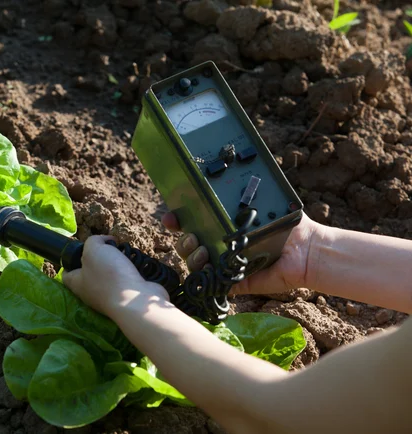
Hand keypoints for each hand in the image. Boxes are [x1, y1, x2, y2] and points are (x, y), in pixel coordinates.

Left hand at [62, 236, 169, 316]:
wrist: (136, 299)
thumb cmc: (109, 275)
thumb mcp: (94, 249)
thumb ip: (93, 241)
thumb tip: (104, 241)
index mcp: (78, 284)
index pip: (66, 274)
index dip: (69, 261)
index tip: (79, 250)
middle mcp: (91, 293)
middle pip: (89, 273)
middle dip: (98, 258)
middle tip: (106, 247)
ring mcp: (109, 297)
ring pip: (108, 276)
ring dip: (115, 263)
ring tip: (122, 253)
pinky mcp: (126, 297)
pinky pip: (124, 281)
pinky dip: (128, 271)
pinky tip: (133, 263)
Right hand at [161, 211, 320, 294]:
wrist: (307, 249)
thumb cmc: (287, 223)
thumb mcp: (260, 202)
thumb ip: (239, 197)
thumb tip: (218, 182)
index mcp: (222, 225)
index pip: (191, 222)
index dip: (177, 220)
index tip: (171, 217)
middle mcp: (219, 245)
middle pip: (187, 244)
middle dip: (183, 240)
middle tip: (194, 236)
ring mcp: (223, 265)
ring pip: (194, 263)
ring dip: (191, 256)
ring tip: (203, 250)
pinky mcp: (231, 283)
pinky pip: (209, 283)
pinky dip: (203, 277)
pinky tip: (207, 269)